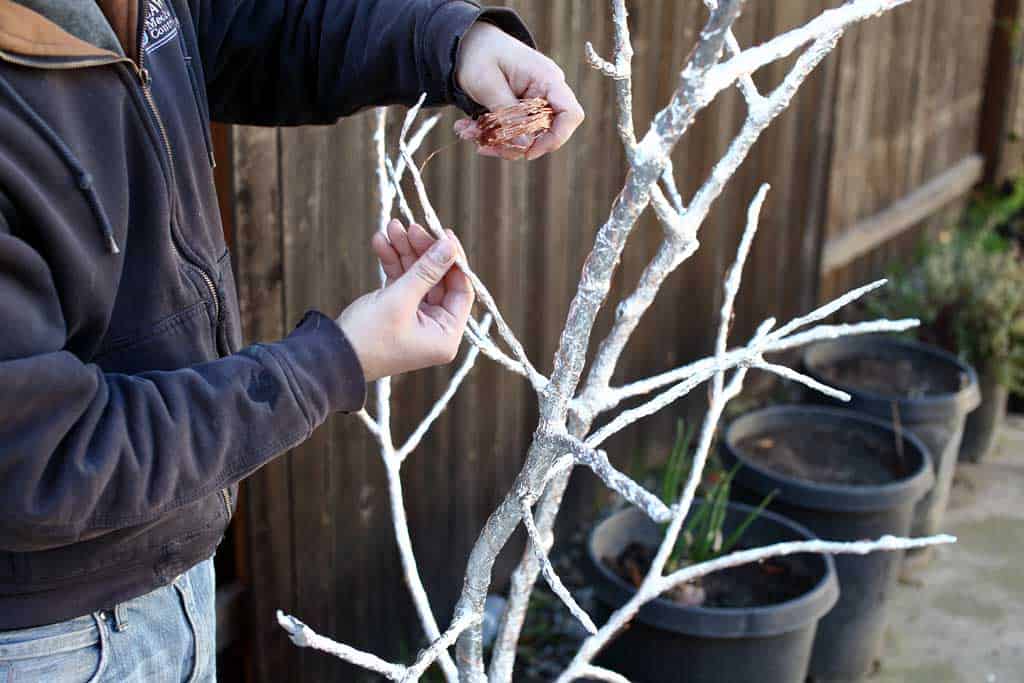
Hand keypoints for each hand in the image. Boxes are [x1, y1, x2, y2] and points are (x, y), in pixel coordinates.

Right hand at [336, 220, 473, 381]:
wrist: (329, 358)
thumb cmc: (368, 337)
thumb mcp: (400, 299)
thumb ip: (427, 271)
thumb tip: (449, 246)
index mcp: (445, 335)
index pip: (461, 290)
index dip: (453, 259)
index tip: (442, 233)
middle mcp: (435, 329)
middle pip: (439, 279)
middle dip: (423, 251)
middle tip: (411, 227)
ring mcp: (416, 320)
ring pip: (418, 277)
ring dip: (405, 252)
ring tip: (391, 227)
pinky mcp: (397, 312)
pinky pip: (401, 282)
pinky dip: (392, 263)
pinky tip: (381, 242)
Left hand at [454, 21, 584, 159]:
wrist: (468, 43)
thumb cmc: (479, 54)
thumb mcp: (488, 84)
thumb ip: (508, 114)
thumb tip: (525, 146)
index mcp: (547, 79)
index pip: (570, 114)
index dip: (555, 138)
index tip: (528, 151)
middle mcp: (546, 92)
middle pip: (546, 133)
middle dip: (514, 145)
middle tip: (483, 145)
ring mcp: (535, 102)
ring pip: (527, 137)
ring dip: (497, 141)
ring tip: (466, 131)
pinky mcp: (522, 110)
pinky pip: (514, 132)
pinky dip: (492, 135)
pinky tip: (469, 128)